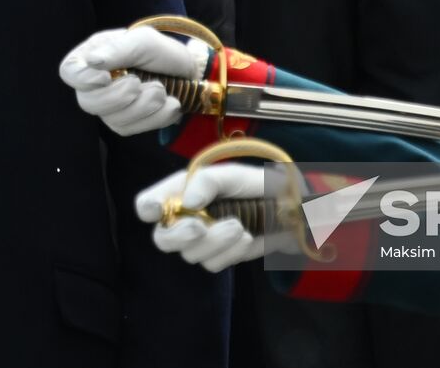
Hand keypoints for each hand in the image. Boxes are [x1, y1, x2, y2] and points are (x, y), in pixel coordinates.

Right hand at [59, 26, 207, 135]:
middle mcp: (95, 84)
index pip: (69, 71)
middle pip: (87, 102)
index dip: (83, 79)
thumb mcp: (143, 40)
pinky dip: (155, 118)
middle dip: (118, 97)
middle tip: (140, 83)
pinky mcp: (126, 123)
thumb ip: (118, 49)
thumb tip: (92, 61)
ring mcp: (109, 107)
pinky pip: (131, 129)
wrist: (188, 72)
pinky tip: (169, 103)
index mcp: (92, 57)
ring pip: (112, 120)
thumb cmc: (161, 51)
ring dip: (143, 106)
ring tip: (161, 89)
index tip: (106, 77)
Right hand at [136, 164, 267, 271]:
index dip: (148, 208)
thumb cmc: (260, 184)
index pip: (149, 203)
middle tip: (200, 227)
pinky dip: (230, 253)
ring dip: (215, 242)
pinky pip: (212, 264)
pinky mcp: (218, 257)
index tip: (157, 212)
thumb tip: (186, 203)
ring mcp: (201, 240)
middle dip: (180, 235)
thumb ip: (208, 181)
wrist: (291, 211)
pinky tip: (247, 238)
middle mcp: (185, 217)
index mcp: (182, 190)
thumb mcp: (235, 175)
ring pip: (190, 254)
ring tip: (240, 227)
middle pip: (162, 238)